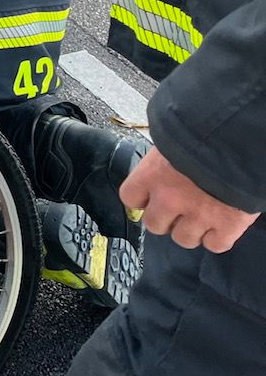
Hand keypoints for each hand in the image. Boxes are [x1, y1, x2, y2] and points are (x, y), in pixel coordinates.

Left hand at [120, 147, 259, 252]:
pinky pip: (215, 245)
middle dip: (166, 218)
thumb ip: (162, 157)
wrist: (243, 138)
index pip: (130, 198)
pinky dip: (217, 237)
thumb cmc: (207, 130)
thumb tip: (158, 163)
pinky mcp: (228, 226)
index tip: (150, 197)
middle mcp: (170, 199)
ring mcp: (199, 215)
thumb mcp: (173, 139)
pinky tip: (220, 224)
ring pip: (183, 239)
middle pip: (154, 225)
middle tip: (179, 208)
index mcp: (152, 174)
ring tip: (202, 215)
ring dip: (191, 230)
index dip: (142, 199)